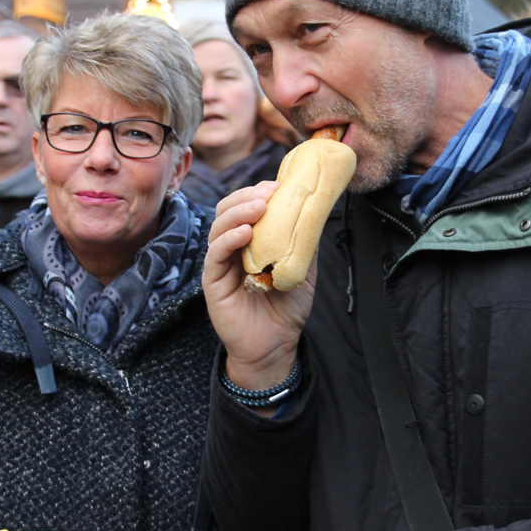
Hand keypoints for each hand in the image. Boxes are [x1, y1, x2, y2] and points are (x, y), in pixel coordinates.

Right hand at [203, 181, 317, 389]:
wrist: (275, 346)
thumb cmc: (286, 308)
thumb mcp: (302, 268)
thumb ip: (304, 241)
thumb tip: (317, 209)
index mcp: (249, 241)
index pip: (246, 207)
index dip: (258, 192)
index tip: (279, 184)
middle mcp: (231, 248)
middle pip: (228, 210)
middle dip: (247, 196)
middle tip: (269, 193)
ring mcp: (220, 264)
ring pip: (218, 227)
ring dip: (238, 212)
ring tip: (259, 207)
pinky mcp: (212, 282)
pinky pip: (215, 255)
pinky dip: (228, 239)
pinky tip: (244, 232)